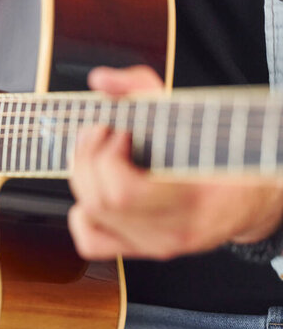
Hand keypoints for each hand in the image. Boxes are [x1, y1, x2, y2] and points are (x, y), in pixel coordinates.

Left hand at [67, 65, 282, 259]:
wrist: (248, 197)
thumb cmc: (220, 152)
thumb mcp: (189, 113)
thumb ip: (141, 89)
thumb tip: (99, 79)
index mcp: (190, 200)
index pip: (124, 192)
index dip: (108, 157)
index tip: (119, 131)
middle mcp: (170, 231)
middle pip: (100, 202)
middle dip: (88, 158)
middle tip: (101, 133)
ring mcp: (154, 244)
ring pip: (91, 216)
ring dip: (82, 176)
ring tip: (96, 152)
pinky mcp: (141, 249)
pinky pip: (91, 242)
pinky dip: (81, 213)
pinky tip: (94, 189)